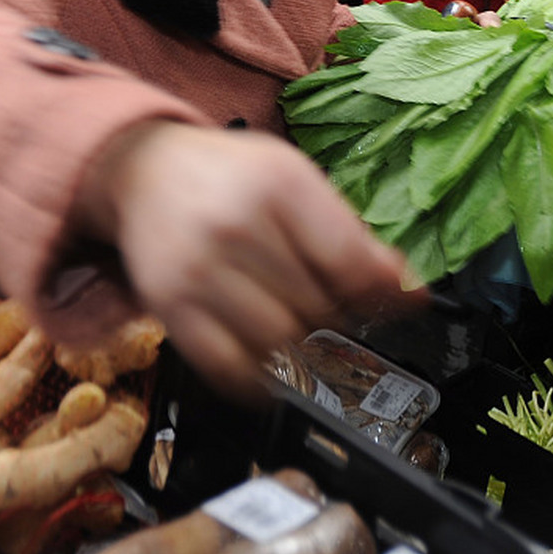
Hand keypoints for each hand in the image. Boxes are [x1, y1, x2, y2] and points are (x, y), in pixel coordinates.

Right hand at [71, 122, 415, 396]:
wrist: (144, 171)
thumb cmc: (228, 175)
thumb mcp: (293, 177)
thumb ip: (349, 233)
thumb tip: (408, 290)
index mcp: (278, 185)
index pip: (350, 263)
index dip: (386, 294)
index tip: (404, 304)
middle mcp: (236, 227)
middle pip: (318, 308)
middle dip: (342, 320)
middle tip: (346, 315)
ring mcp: (198, 271)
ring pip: (279, 343)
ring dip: (305, 352)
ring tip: (309, 335)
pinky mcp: (169, 308)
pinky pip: (226, 367)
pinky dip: (260, 381)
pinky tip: (275, 370)